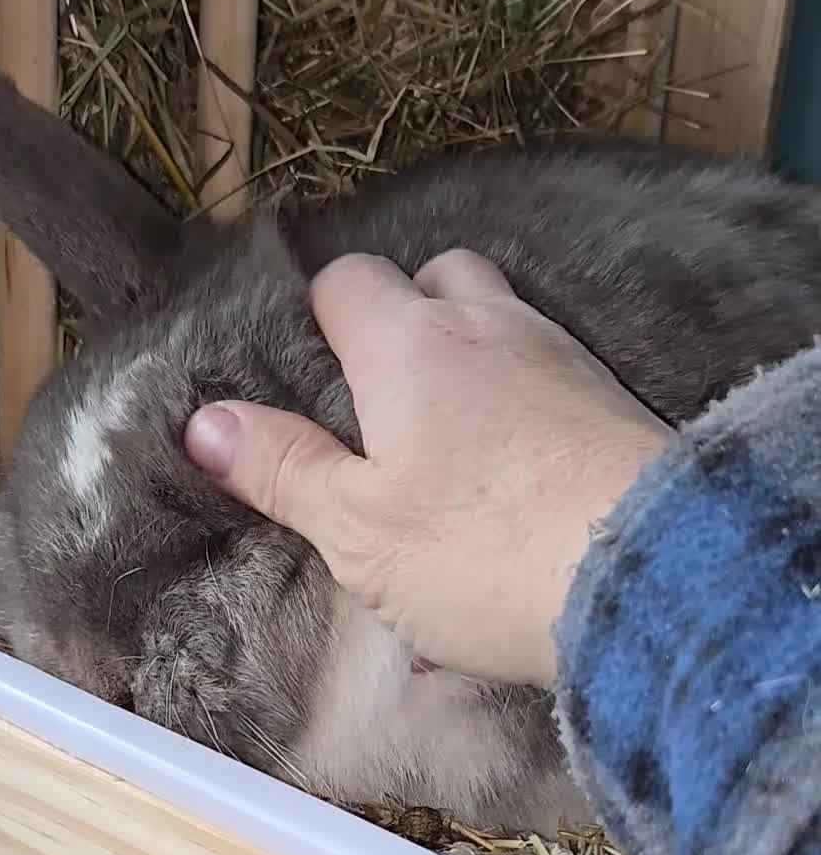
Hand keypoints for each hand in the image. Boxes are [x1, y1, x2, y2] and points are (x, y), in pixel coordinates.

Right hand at [184, 249, 668, 687]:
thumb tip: (206, 423)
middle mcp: (491, 327)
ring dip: (469, 361)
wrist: (647, 578)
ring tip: (444, 443)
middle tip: (377, 401)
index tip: (304, 368)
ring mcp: (563, 360)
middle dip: (403, 317)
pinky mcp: (612, 407)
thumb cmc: (485, 553)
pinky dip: (522, 417)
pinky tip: (511, 489)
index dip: (319, 314)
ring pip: (502, 322)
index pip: (349, 280)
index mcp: (409, 345)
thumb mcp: (357, 529)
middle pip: (437, 276)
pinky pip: (551, 386)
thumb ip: (284, 470)